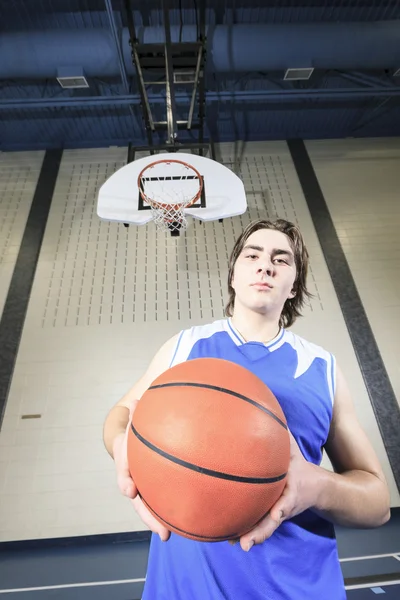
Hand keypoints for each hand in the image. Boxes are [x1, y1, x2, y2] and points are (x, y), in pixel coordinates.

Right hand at [113, 399, 170, 541]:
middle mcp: (132, 476)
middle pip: (138, 500)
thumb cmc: (138, 424)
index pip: (124, 470)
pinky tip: (190, 519)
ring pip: (148, 506)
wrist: (131, 434)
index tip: (130, 491)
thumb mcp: (137, 417)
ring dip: (157, 521)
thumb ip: (138, 411)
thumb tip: (136, 401)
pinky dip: (171, 509)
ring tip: (168, 535)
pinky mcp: (154, 488)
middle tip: (162, 532)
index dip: (126, 480)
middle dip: (148, 516)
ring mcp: (142, 485)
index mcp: (126, 458)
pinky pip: (161, 499)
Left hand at [237, 430, 321, 551]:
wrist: (321, 489)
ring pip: (266, 528)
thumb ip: (281, 435)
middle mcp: (286, 504)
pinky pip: (260, 525)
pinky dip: (248, 532)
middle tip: (244, 543)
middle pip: (273, 521)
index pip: (288, 498)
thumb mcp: (294, 451)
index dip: (282, 507)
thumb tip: (266, 410)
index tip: (277, 513)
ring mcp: (280, 513)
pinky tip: (229, 538)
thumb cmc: (301, 466)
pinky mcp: (274, 517)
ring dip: (252, 536)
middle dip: (260, 532)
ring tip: (236, 544)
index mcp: (293, 489)